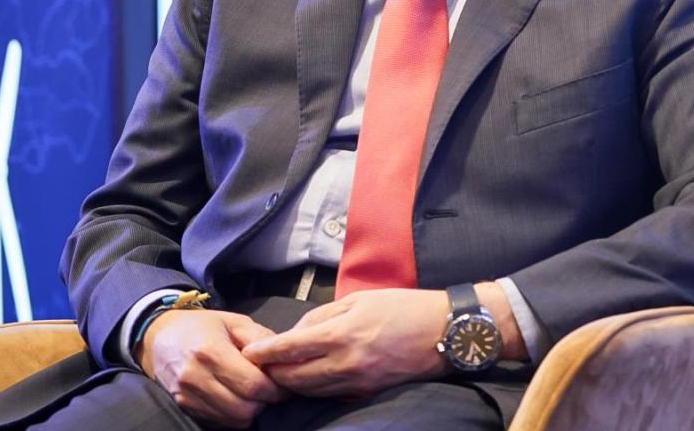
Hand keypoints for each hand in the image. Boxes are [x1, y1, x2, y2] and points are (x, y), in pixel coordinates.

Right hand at [139, 310, 288, 427]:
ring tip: (253, 393)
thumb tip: (282, 359)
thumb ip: (260, 339)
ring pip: (232, 419)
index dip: (274, 389)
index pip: (252, 384)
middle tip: (270, 390)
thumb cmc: (201, 326)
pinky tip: (235, 397)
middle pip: (244, 408)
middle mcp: (196, 376)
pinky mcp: (184, 406)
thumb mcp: (234, 321)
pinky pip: (218, 421)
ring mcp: (187, 394)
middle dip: (264, 402)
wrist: (159, 336)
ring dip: (249, 410)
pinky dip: (233, 414)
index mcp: (211, 351)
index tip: (282, 384)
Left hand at [240, 288, 451, 397]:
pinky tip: (308, 379)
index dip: (266, 352)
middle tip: (260, 365)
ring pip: (310, 391)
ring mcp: (357, 381)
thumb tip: (296, 333)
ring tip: (279, 373)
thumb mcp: (359, 299)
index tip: (250, 352)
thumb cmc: (403, 308)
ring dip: (291, 384)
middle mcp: (346, 362)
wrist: (443, 332)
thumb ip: (323, 316)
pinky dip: (313, 389)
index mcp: (343, 333)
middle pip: (295, 378)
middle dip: (273, 373)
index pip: (291, 348)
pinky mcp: (367, 391)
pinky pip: (330, 394)